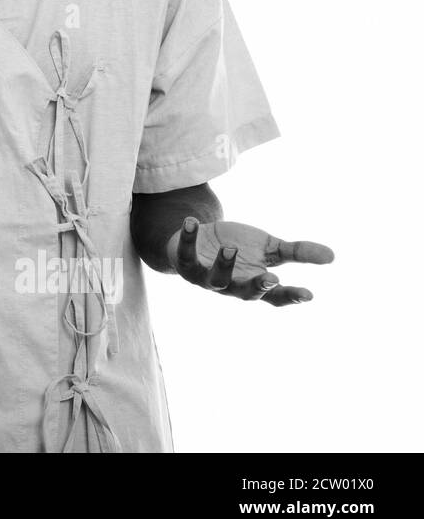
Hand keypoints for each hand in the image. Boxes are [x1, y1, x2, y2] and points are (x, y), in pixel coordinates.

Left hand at [168, 217, 333, 304]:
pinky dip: (187, 238)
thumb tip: (332, 256)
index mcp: (254, 283)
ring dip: (223, 266)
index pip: (276, 297)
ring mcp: (207, 277)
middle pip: (245, 293)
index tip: (309, 294)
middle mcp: (231, 285)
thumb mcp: (270, 248)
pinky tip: (192, 221)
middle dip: (257, 287)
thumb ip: (297, 252)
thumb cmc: (239, 248)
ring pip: (215, 279)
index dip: (291, 297)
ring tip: (231, 249)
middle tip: (270, 278)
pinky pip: (184, 253)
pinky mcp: (186, 262)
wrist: (200, 241)